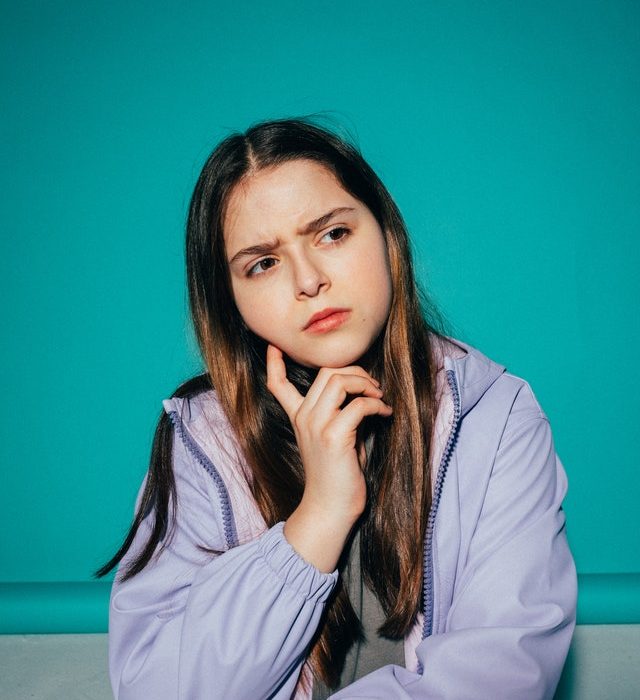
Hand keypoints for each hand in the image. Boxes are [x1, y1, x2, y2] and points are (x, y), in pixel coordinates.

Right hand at [266, 344, 392, 570]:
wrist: (330, 509)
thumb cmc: (338, 476)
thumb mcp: (334, 438)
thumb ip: (340, 413)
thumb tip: (364, 394)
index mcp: (298, 418)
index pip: (278, 384)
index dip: (275, 362)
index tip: (274, 345)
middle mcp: (304, 418)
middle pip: (326, 372)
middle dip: (355, 370)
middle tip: (372, 385)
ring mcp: (316, 425)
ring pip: (339, 381)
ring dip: (365, 383)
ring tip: (379, 395)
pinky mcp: (334, 436)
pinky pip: (358, 405)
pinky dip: (376, 404)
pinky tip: (385, 412)